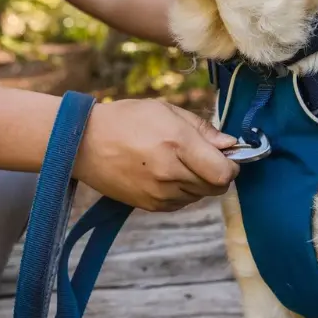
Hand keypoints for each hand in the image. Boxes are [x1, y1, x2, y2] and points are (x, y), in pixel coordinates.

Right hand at [73, 98, 239, 210]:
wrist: (84, 142)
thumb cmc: (128, 119)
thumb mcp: (167, 111)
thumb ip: (203, 129)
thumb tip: (231, 144)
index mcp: (178, 144)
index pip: (225, 173)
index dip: (232, 164)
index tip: (225, 154)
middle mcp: (171, 173)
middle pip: (217, 187)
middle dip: (218, 173)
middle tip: (202, 156)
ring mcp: (160, 193)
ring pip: (200, 196)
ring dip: (199, 182)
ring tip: (178, 161)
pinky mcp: (150, 206)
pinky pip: (182, 202)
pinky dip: (182, 190)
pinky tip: (166, 172)